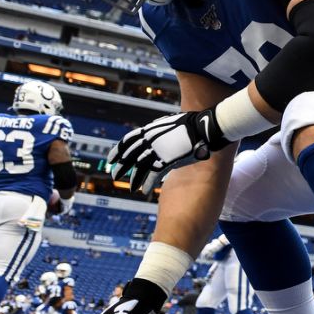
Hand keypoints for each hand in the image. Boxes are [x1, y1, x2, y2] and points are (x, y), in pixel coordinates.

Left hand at [109, 109, 229, 192]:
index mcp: (148, 131)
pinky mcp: (168, 161)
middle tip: (115, 175)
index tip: (110, 159)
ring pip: (140, 168)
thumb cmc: (189, 124)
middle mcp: (149, 141)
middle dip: (121, 167)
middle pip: (129, 157)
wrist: (202, 127)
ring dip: (134, 179)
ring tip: (130, 188)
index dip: (116, 152)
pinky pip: (154, 175)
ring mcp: (158, 152)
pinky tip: (144, 190)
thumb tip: (153, 132)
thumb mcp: (167, 123)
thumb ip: (158, 130)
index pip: (126, 142)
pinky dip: (148, 183)